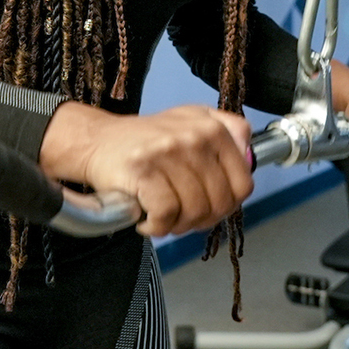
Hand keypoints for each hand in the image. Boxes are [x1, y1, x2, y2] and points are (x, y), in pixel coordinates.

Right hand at [40, 102, 253, 237]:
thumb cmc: (146, 140)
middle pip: (219, 203)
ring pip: (194, 212)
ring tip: (162, 216)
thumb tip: (251, 157)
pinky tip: (147, 219)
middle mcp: (194, 136)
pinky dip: (157, 226)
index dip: (227, 206)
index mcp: (212, 128)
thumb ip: (228, 132)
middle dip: (201, 220)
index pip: (243, 184)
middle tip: (181, 217)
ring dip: (177, 225)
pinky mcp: (143, 170)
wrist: (98, 141)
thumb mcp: (192, 122)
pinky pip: (166, 215)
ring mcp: (168, 152)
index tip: (209, 208)